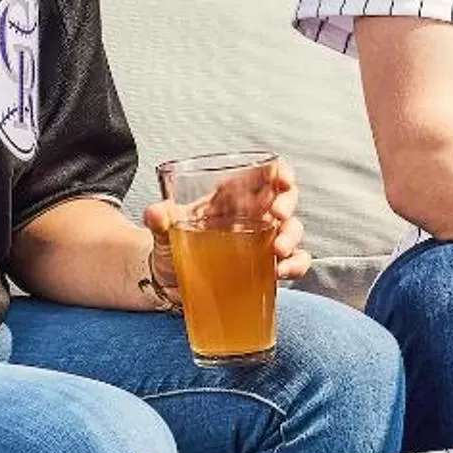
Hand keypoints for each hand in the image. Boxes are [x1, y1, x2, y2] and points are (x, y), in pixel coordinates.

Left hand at [139, 160, 310, 304]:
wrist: (168, 281)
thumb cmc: (171, 245)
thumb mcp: (164, 230)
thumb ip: (160, 220)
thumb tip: (157, 213)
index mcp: (232, 195)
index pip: (263, 173)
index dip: (279, 171)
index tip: (283, 179)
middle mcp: (252, 214)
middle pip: (284, 198)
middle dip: (288, 203)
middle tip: (278, 214)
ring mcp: (262, 240)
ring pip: (292, 229)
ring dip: (291, 237)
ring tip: (277, 251)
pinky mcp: (266, 266)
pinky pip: (293, 261)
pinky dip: (295, 265)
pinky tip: (282, 272)